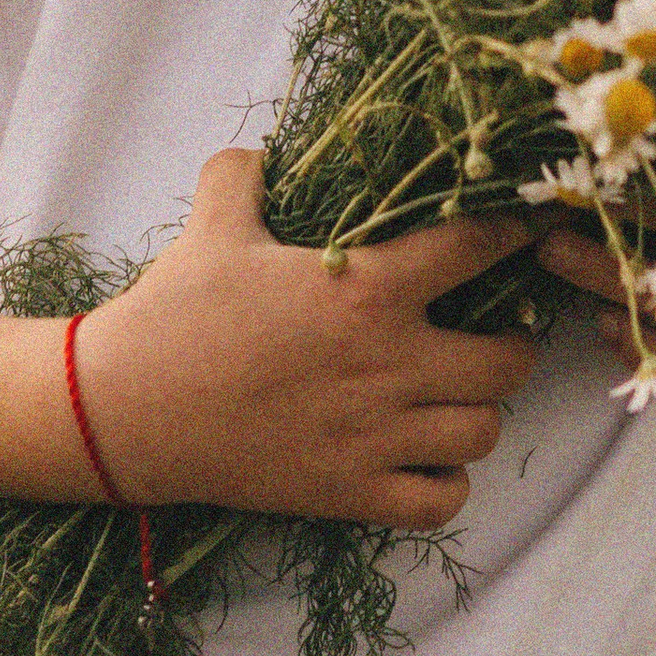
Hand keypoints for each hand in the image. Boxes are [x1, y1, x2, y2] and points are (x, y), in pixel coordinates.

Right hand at [78, 150, 539, 531]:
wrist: (130, 409)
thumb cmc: (177, 310)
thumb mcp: (214, 221)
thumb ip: (246, 173)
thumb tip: (264, 152)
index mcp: (366, 290)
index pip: (476, 247)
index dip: (512, 230)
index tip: (526, 225)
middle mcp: (388, 365)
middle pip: (509, 362)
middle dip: (513, 343)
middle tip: (493, 329)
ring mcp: (374, 437)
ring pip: (482, 433)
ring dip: (478, 411)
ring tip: (456, 392)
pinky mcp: (351, 494)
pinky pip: (440, 502)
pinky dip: (445, 481)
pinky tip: (422, 454)